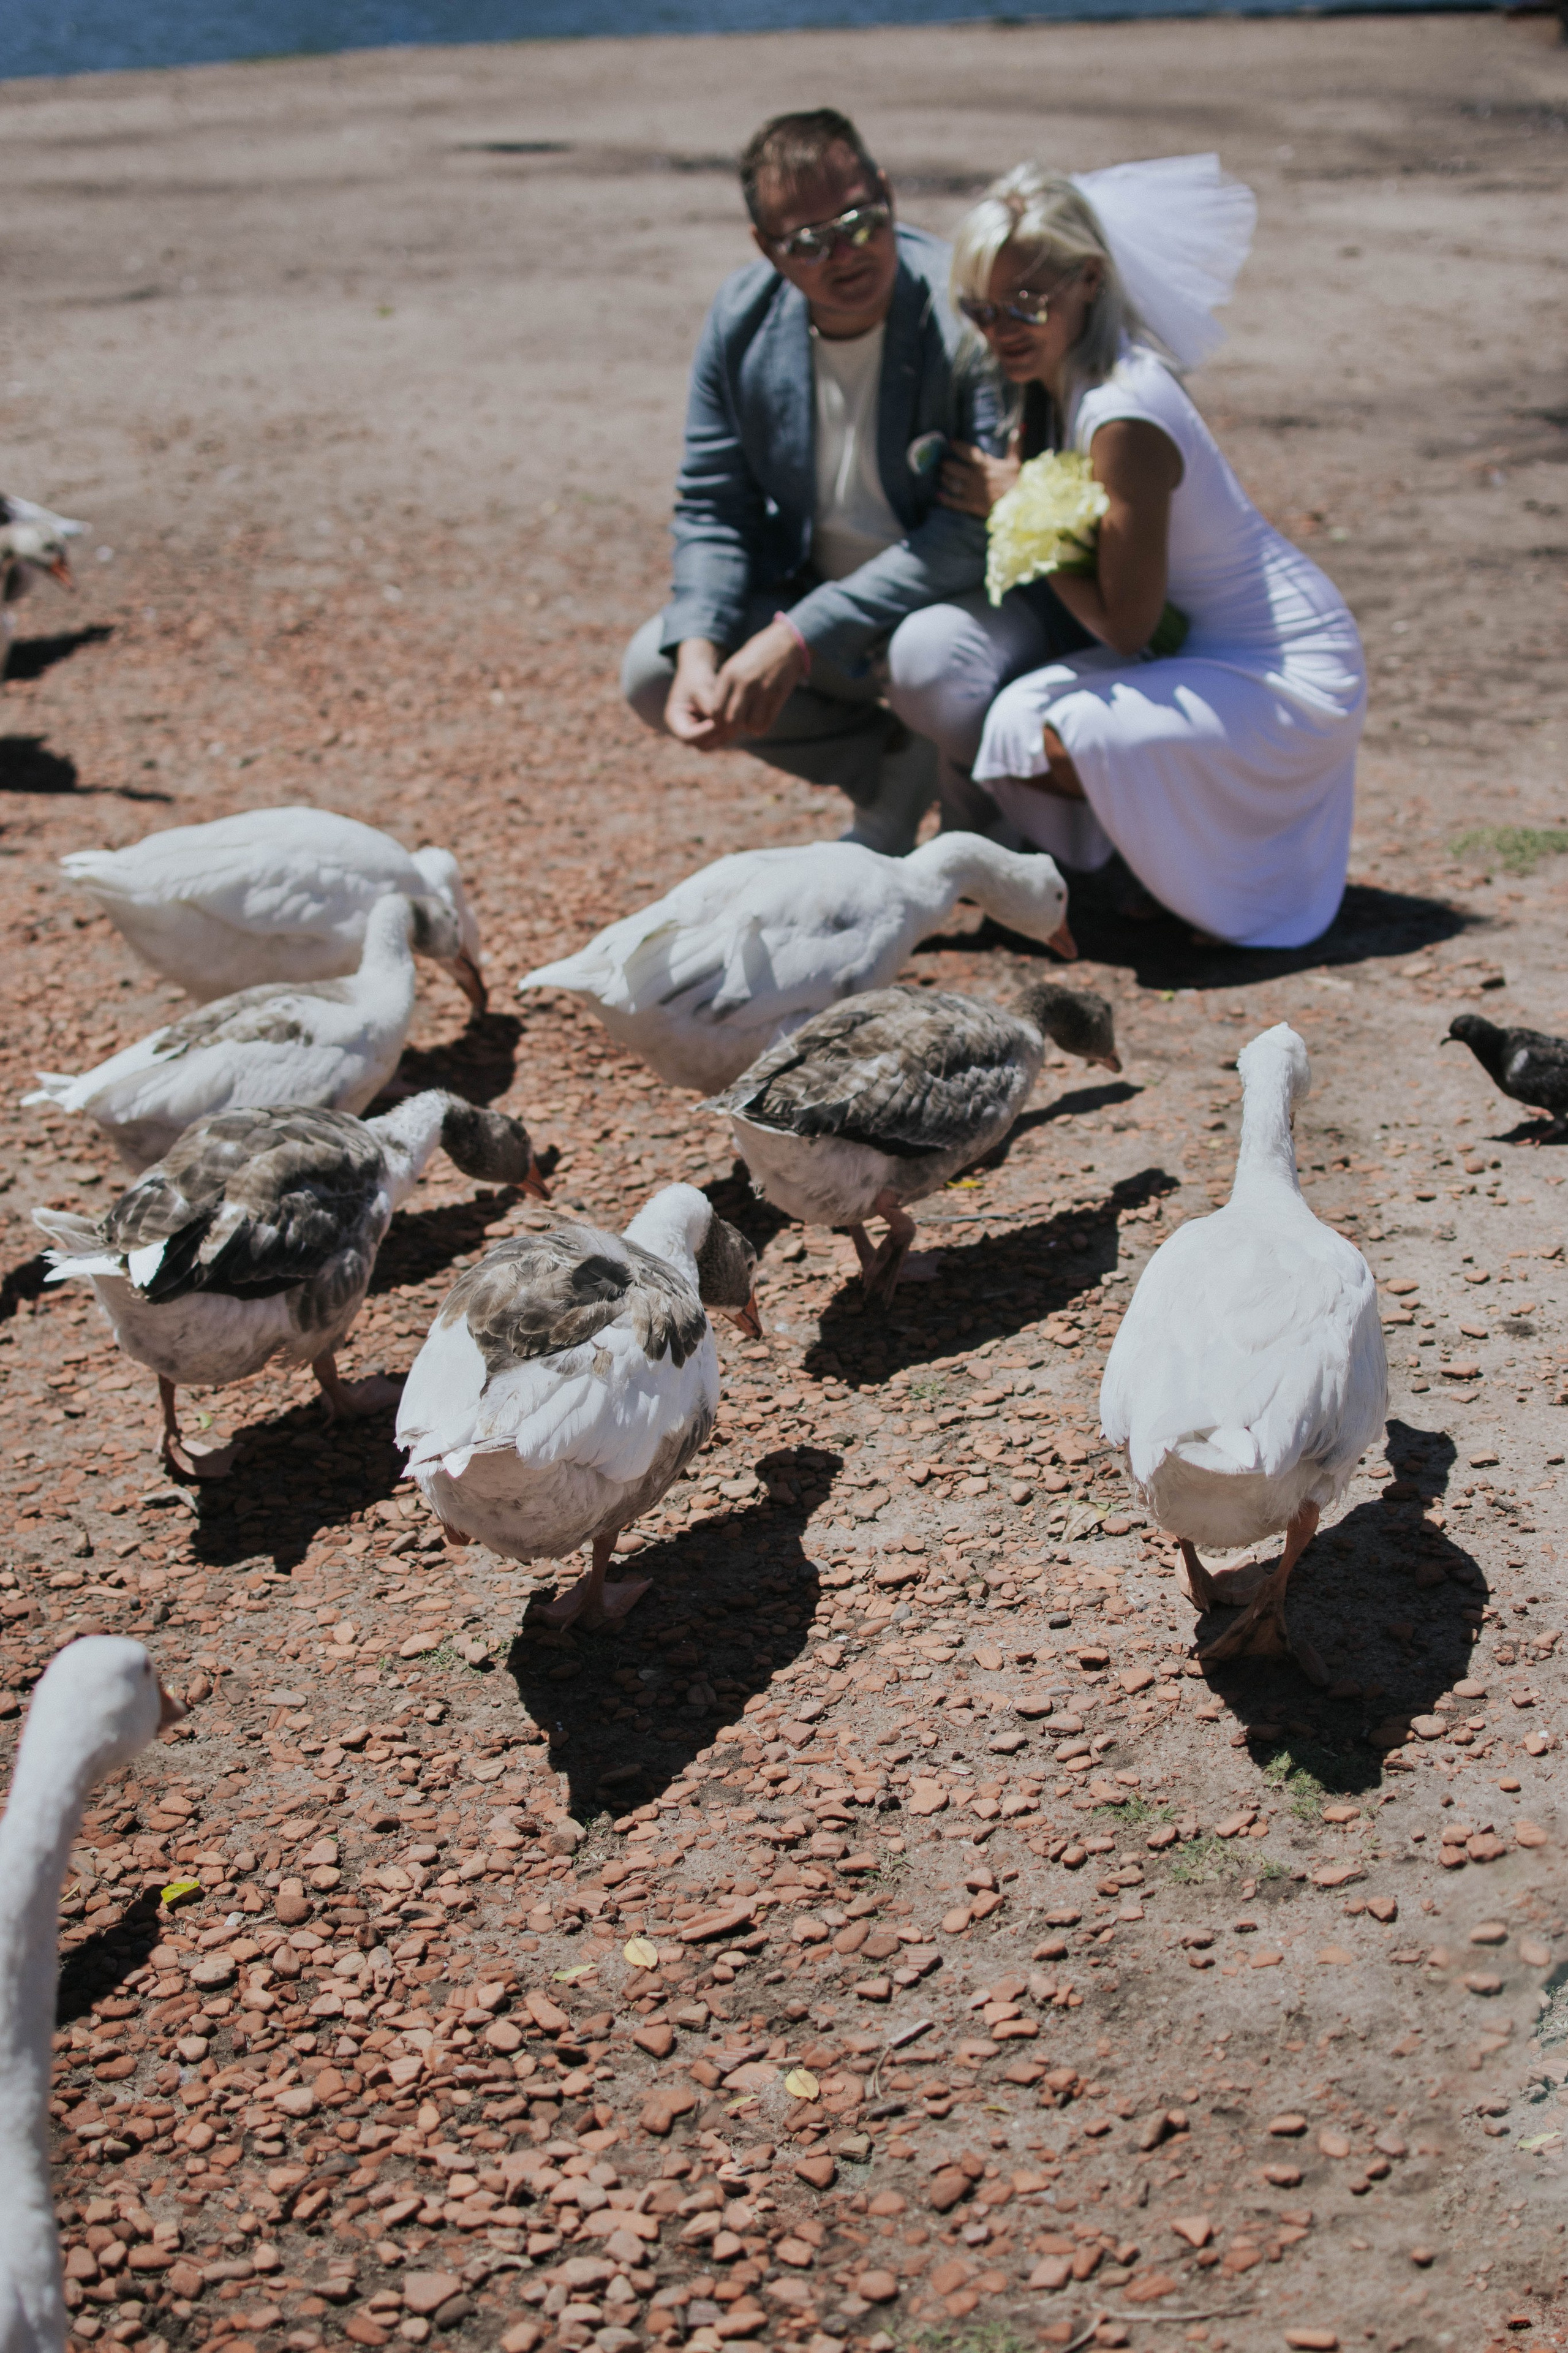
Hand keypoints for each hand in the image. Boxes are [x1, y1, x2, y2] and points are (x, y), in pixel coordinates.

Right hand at [664, 640, 725, 746]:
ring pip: (711, 745)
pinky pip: (718, 739)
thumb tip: (721, 725)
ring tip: (735, 722)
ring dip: (724, 737)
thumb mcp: (701, 688)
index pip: (687, 736)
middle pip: (699, 744)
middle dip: (715, 737)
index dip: (703, 732)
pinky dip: (727, 733)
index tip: (716, 722)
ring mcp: (695, 733)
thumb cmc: (697, 677)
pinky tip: (736, 721)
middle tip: (731, 725)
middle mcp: (683, 730)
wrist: (699, 672)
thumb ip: (709, 707)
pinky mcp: (706, 732)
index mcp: (673, 719)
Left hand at [705, 618, 804, 743]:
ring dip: (749, 728)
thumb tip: (718, 715)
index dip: (719, 723)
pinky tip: (762, 719)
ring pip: (749, 725)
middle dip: (733, 729)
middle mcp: (743, 683)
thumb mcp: (736, 666)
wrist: (786, 643)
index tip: (725, 723)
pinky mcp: (777, 695)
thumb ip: (726, 688)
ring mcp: (762, 689)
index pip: (715, 710)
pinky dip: (762, 727)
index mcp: (729, 675)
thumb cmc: (758, 656)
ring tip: (751, 721)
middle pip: (731, 721)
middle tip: (738, 727)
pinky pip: (766, 722)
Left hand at [937, 441, 1019, 517]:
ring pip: (952, 484)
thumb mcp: (1016, 462)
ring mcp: (972, 492)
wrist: (1020, 504)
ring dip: (944, 478)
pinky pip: (955, 502)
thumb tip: (1020, 427)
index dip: (957, 446)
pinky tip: (938, 495)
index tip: (951, 442)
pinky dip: (945, 499)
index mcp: (985, 465)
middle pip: (954, 468)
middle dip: (946, 464)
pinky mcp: (972, 505)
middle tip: (942, 462)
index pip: (968, 452)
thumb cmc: (1018, 482)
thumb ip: (1015, 445)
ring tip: (941, 475)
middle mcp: (976, 477)